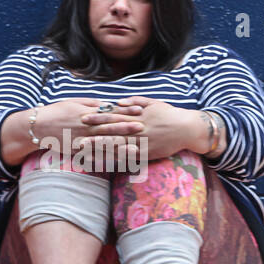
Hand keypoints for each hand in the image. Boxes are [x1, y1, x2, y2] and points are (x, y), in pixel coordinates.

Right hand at [34, 98, 143, 148]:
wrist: (37, 126)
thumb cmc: (57, 111)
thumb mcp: (74, 102)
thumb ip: (92, 104)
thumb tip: (108, 103)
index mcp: (87, 112)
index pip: (110, 110)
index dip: (126, 110)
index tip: (140, 110)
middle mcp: (86, 125)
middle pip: (110, 126)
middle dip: (127, 127)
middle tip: (143, 127)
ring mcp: (81, 139)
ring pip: (103, 143)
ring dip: (119, 145)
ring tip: (135, 147)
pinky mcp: (76, 150)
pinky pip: (93, 155)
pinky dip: (105, 158)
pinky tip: (116, 161)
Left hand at [77, 95, 196, 162]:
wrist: (187, 128)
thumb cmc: (169, 114)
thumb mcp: (153, 102)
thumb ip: (135, 101)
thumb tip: (119, 101)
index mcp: (137, 115)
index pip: (114, 115)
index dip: (98, 116)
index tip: (83, 117)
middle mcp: (137, 128)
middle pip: (111, 131)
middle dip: (93, 134)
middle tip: (76, 136)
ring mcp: (141, 142)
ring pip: (117, 145)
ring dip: (99, 148)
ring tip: (84, 150)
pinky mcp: (147, 153)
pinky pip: (128, 157)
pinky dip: (114, 159)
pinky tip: (103, 162)